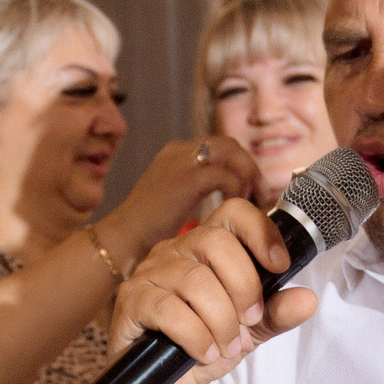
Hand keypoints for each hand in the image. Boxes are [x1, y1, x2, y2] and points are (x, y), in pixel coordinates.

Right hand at [97, 136, 262, 264]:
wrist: (123, 238)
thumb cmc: (147, 230)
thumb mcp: (175, 201)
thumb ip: (199, 193)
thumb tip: (231, 201)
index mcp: (176, 154)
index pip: (220, 146)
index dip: (241, 165)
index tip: (252, 189)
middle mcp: (179, 151)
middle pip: (229, 144)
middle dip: (249, 167)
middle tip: (260, 194)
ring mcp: (181, 162)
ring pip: (231, 152)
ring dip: (248, 175)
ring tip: (252, 200)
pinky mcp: (184, 180)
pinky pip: (223, 175)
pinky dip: (236, 189)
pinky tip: (235, 206)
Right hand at [110, 199, 318, 383]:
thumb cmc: (200, 349)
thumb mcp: (248, 333)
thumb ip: (275, 314)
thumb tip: (307, 300)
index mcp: (206, 247)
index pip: (234, 213)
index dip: (261, 232)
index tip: (280, 266)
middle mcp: (176, 251)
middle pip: (215, 242)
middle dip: (243, 286)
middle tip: (250, 321)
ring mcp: (150, 273)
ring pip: (194, 280)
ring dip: (221, 320)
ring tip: (227, 347)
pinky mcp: (132, 300)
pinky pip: (168, 308)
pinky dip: (195, 335)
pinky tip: (204, 353)